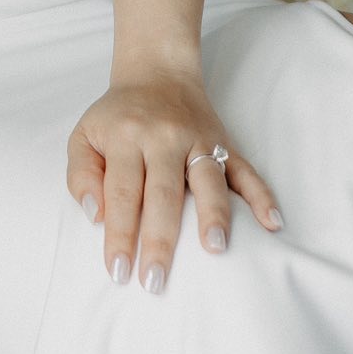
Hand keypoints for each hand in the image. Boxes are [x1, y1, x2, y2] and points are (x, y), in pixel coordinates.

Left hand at [65, 68, 283, 293]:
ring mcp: (199, 140)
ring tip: (215, 249)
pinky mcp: (225, 143)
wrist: (156, 72)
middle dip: (159, 240)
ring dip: (213, 214)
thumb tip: (95, 215)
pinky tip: (272, 223)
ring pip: (208, 180)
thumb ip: (80, 174)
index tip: (118, 271)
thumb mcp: (84, 136)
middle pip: (163, 194)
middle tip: (155, 281)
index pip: (121, 192)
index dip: (119, 233)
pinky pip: (247, 170)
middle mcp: (164, 138)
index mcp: (127, 137)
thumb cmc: (116, 117)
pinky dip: (261, 195)